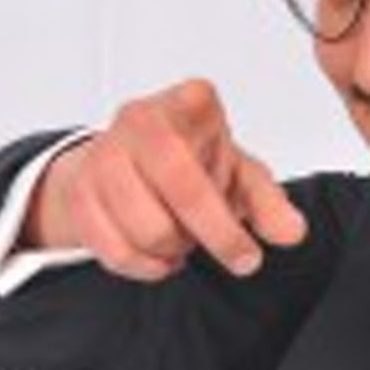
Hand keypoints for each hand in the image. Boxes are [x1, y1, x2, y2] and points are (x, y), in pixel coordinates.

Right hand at [22, 79, 306, 281]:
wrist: (128, 160)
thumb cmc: (192, 160)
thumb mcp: (240, 173)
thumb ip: (269, 201)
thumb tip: (292, 231)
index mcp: (187, 103)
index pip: (213, 152)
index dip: (226, 205)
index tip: (247, 235)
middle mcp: (139, 118)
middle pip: (179, 189)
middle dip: (215, 235)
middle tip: (239, 256)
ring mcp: (103, 154)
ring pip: (147, 228)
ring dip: (175, 250)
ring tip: (188, 241)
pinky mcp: (78, 190)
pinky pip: (114, 249)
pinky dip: (145, 266)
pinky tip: (162, 255)